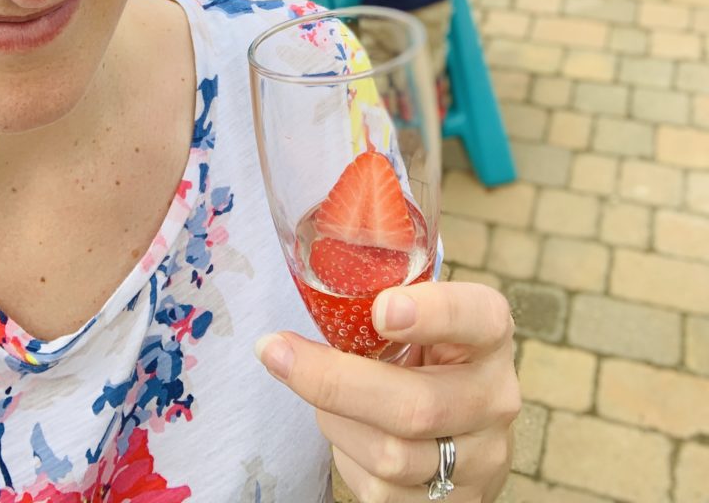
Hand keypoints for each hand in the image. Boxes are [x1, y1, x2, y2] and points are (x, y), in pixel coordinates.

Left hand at [255, 281, 518, 501]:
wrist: (465, 432)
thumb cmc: (426, 356)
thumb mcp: (420, 320)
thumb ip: (382, 304)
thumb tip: (310, 290)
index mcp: (489, 335)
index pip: (477, 317)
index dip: (433, 314)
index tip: (380, 309)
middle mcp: (495, 397)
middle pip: (416, 406)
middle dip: (335, 382)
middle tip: (277, 351)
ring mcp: (481, 459)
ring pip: (391, 455)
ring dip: (335, 421)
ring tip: (322, 395)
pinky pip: (383, 492)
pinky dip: (348, 455)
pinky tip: (349, 432)